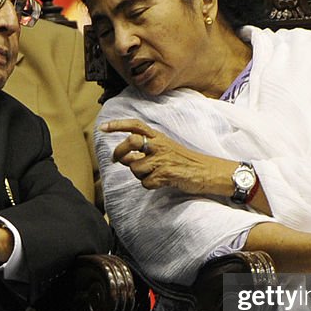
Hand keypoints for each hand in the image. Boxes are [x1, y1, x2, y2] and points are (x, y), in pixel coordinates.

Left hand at [100, 118, 232, 195]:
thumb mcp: (167, 148)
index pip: (136, 126)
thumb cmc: (185, 162)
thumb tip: (125, 157)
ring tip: (152, 175)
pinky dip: (149, 185)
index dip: (118, 125)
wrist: (207, 172)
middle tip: (117, 159)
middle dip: (119, 152)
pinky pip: (145, 183)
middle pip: (130, 142)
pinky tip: (160, 182)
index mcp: (159, 137)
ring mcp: (162, 159)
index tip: (103, 127)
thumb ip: (147, 149)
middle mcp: (159, 145)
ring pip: (135, 168)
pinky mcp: (166, 174)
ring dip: (139, 175)